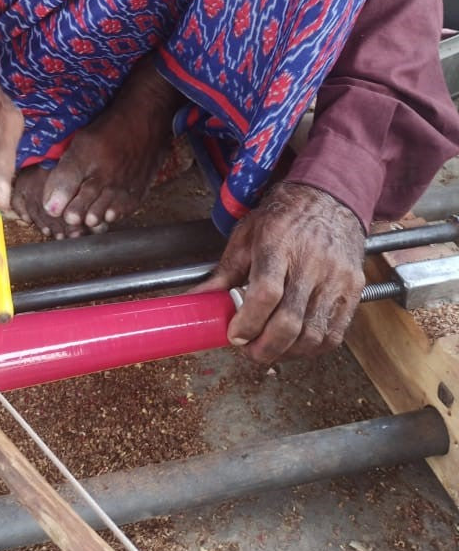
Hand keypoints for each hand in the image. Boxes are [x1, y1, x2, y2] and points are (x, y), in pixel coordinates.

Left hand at [194, 183, 365, 363]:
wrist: (329, 199)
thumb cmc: (283, 219)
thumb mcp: (246, 238)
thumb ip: (222, 275)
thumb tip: (196, 301)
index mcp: (279, 244)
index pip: (266, 294)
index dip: (248, 322)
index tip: (234, 335)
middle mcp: (312, 262)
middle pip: (289, 322)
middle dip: (264, 347)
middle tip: (248, 350)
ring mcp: (337, 278)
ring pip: (312, 335)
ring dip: (286, 352)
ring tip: (268, 348)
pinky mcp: (354, 290)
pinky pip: (334, 334)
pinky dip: (311, 348)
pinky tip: (294, 344)